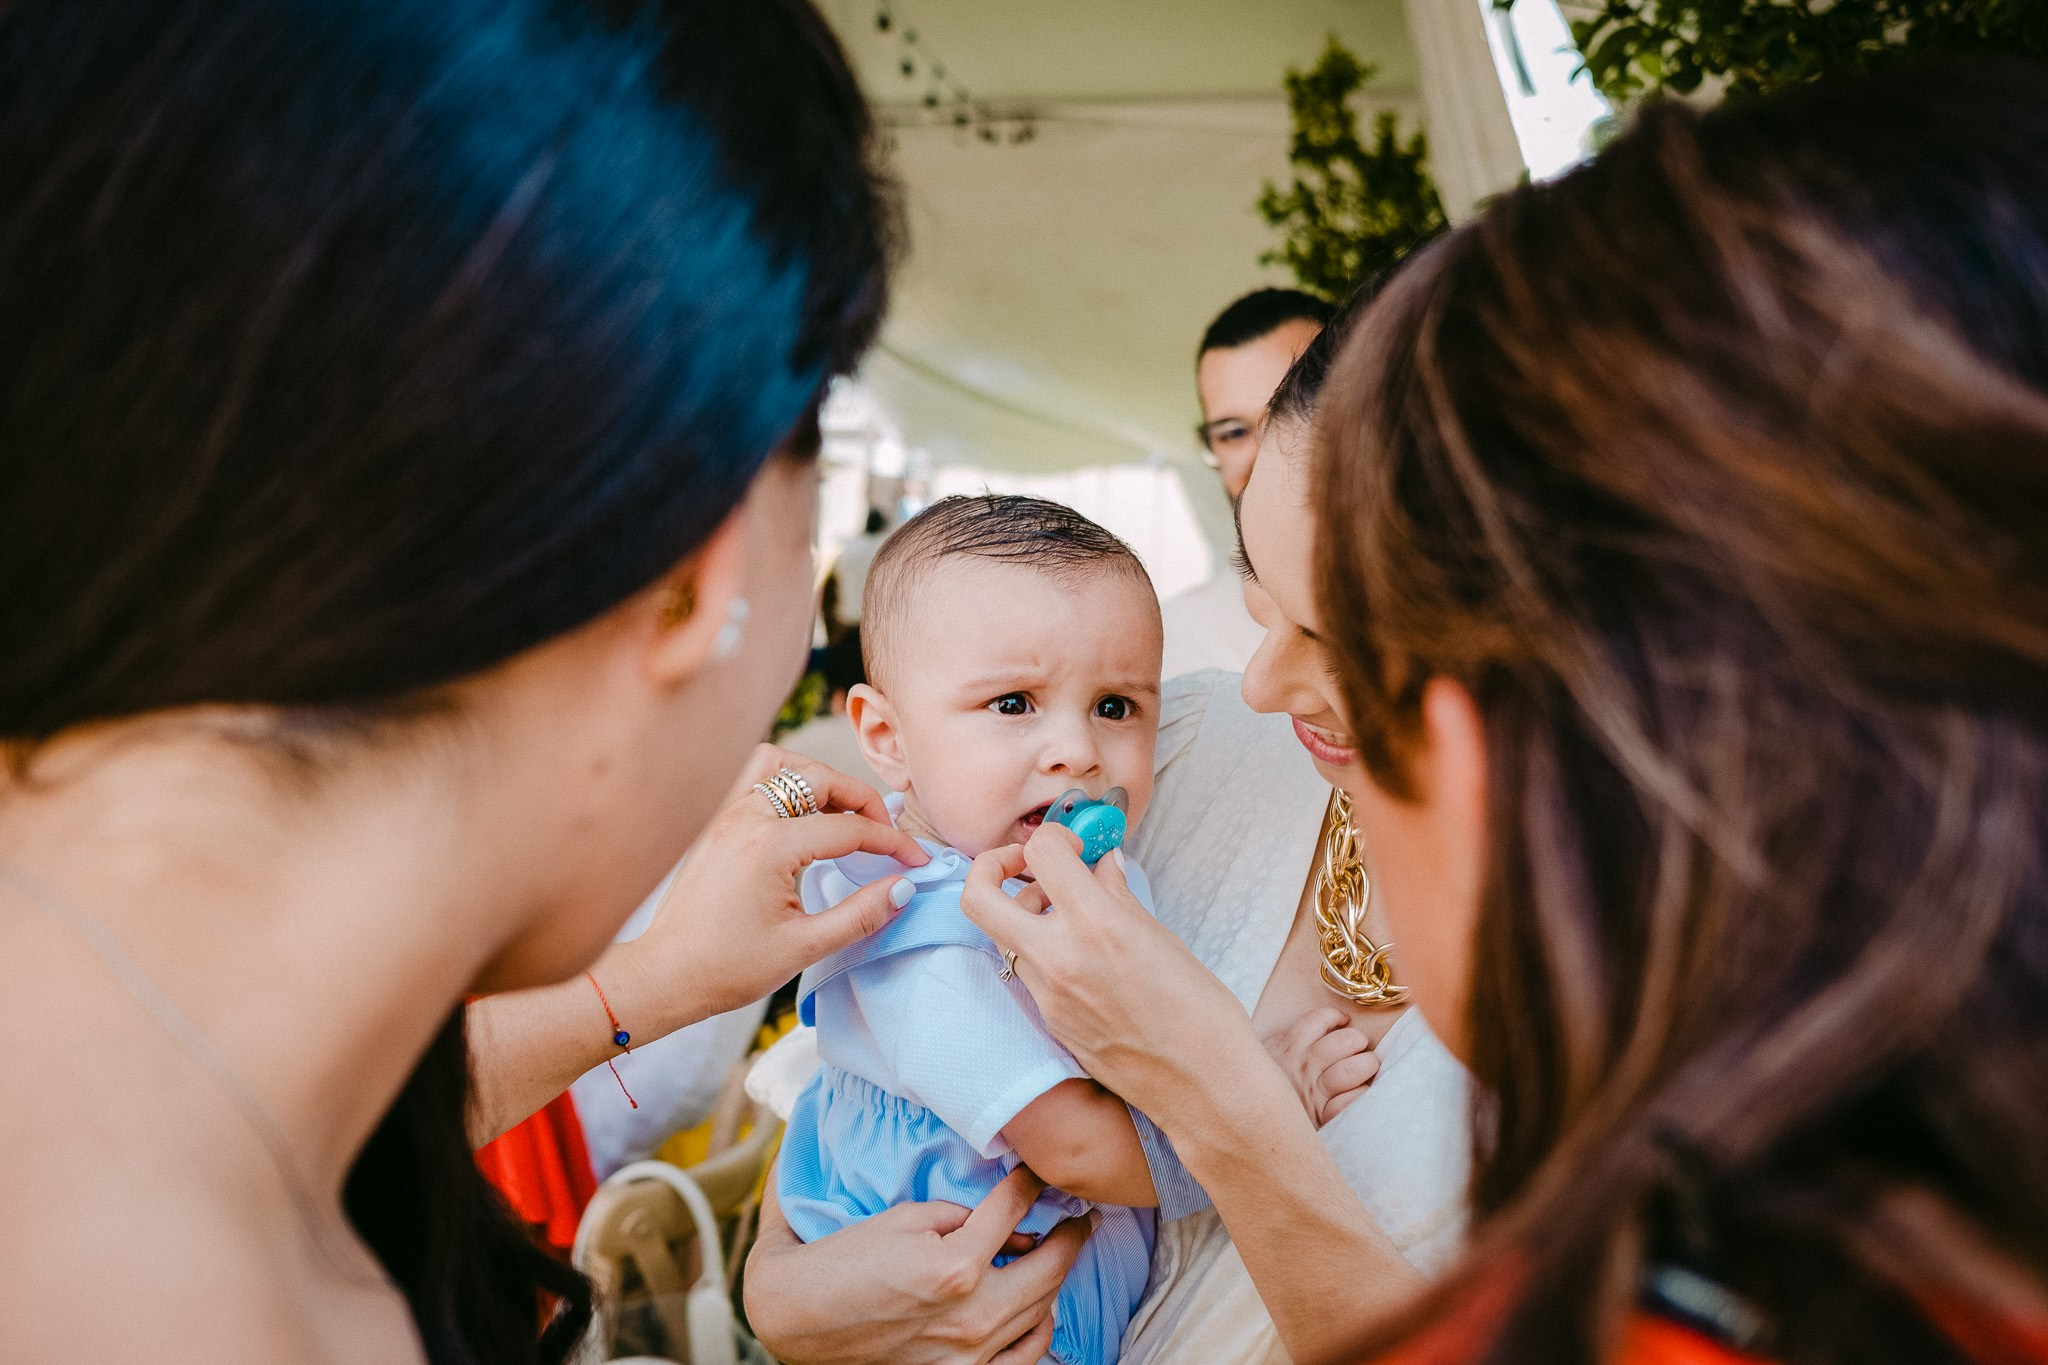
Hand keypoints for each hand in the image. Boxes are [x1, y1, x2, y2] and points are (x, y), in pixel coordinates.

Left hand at [468, 746, 928, 1142]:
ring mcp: (725, 814)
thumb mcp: (804, 948)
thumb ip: (861, 914)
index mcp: (770, 847)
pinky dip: (784, 781)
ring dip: (819, 779)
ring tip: (842, 812)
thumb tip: (903, 887)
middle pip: (820, 779)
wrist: (664, 974)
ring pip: (782, 765)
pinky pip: (753, 777)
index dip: (892, 842)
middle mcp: (746, 817)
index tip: (916, 861)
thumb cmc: (727, 968)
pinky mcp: (713, 821)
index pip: (849, 829)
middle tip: (884, 834)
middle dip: (862, 801)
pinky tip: (799, 812)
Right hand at [745, 1168, 1089, 1364]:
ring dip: (1057, 1278)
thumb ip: (963, 1215)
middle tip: (1083, 1216)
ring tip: (1059, 1253)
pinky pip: (1024, 1355)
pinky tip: (1039, 1306)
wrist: (798, 1320)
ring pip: (1043, 1310)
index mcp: (955, 1267)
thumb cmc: (845, 1261)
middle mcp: (971, 1316)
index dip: (1031, 1184)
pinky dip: (1039, 1326)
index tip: (1040, 1172)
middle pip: (1049, 1267)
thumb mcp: (902, 1218)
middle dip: (1073, 1235)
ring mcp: (969, 1355)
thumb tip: (1012, 1221)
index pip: (1014, 1211)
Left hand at [958, 824, 1265, 1125]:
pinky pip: (1027, 972)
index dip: (1053, 837)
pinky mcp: (1049, 1022)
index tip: (1071, 845)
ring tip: (1063, 910)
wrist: (1202, 1084)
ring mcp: (1048, 994)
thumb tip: (1102, 865)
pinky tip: (1079, 953)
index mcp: (1097, 925)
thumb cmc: (1200, 1012)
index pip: (1041, 853)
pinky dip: (1041, 950)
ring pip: (1001, 936)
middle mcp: (1060, 958)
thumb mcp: (1162, 938)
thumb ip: (1119, 896)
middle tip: (1025, 865)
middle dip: (991, 868)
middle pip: (979, 897)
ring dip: (1020, 912)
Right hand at [1260, 1007, 1379, 1127]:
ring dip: (1365, 1066)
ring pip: (1350, 1070)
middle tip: (1359, 1046)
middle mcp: (1301, 1067)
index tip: (1343, 1021)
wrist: (1246, 1126)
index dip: (1335, 1017)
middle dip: (1357, 1040)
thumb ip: (1283, 1045)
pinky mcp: (1319, 1118)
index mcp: (1285, 1048)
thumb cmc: (1259, 1091)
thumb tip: (1314, 1029)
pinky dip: (1359, 1095)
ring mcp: (1311, 1093)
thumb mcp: (1262, 1059)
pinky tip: (1359, 1093)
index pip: (1317, 1020)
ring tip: (1366, 1067)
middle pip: (1342, 1042)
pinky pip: (1348, 1102)